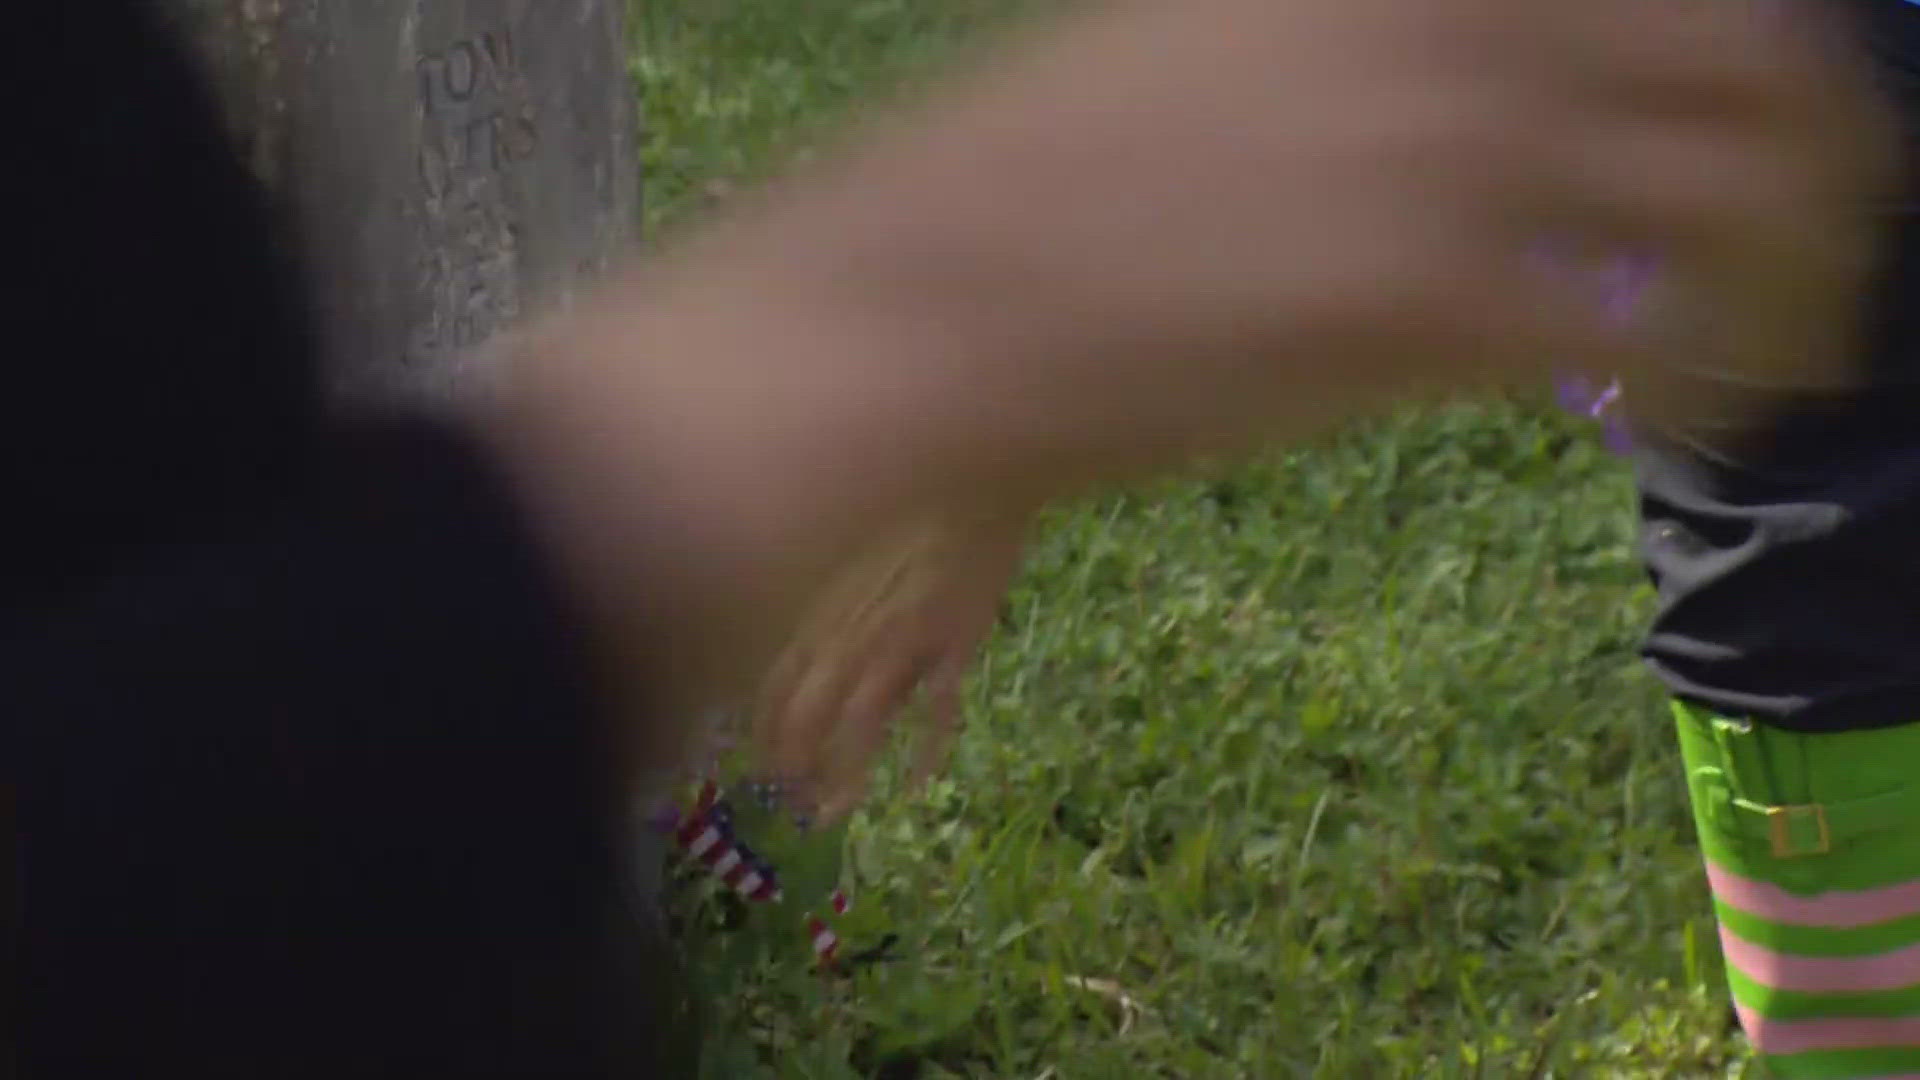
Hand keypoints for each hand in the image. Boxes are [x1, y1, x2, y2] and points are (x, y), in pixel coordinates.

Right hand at [486, 0, 1893, 772]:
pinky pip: (1655, 335)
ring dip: (1800, 284)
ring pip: (1742, 201)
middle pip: (1765, 57)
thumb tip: (1493, 108)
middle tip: (1837, 242)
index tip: (1778, 123)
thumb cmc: (1039, 199)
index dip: (1765, 44)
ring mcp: (1443, 151)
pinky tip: (1704, 418)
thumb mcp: (1213, 58)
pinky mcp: (1421, 302)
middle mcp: (1449, 19)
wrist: (922, 305)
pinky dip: (1718, 379)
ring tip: (1794, 356)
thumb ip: (1377, 59)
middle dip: (1833, 161)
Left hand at [753, 514, 1026, 821]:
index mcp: (826, 611)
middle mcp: (854, 631)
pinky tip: (914, 786)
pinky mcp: (954, 644)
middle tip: (794, 806)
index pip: (777, 685)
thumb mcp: (858, 566)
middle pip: (808, 711)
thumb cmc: (913, 519)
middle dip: (794, 765)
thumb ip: (839, 616)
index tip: (766, 769)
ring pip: (861, 719)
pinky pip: (934, 709)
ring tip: (834, 811)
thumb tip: (815, 666)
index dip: (765, 732)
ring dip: (843, 772)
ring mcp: (905, 639)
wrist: (972, 482)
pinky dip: (922, 753)